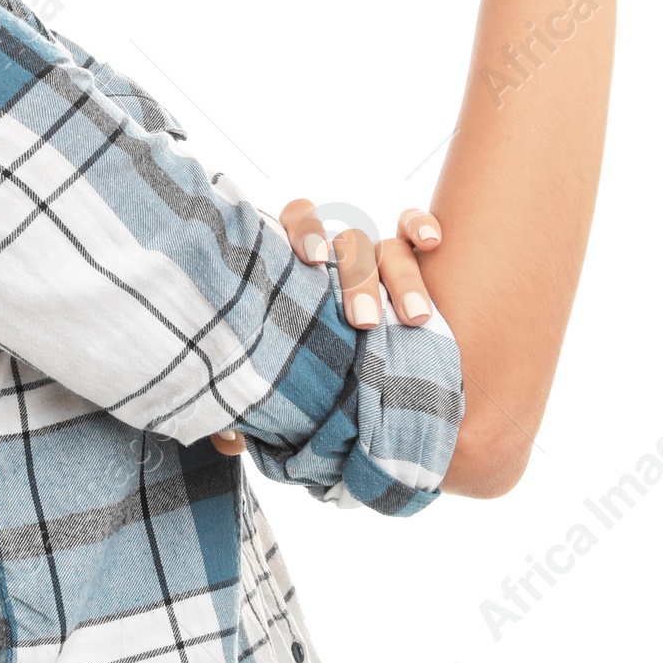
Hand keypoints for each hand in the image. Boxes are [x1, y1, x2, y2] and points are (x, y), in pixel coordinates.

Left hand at [209, 201, 442, 455]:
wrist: (352, 374)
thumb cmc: (303, 372)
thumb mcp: (276, 385)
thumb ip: (249, 406)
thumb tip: (231, 440)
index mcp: (298, 268)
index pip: (295, 222)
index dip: (303, 231)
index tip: (309, 262)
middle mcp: (335, 255)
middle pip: (346, 247)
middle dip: (357, 282)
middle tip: (362, 323)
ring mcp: (373, 253)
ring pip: (387, 248)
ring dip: (402, 279)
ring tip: (414, 319)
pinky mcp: (410, 256)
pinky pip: (412, 228)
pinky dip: (421, 225)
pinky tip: (431, 243)